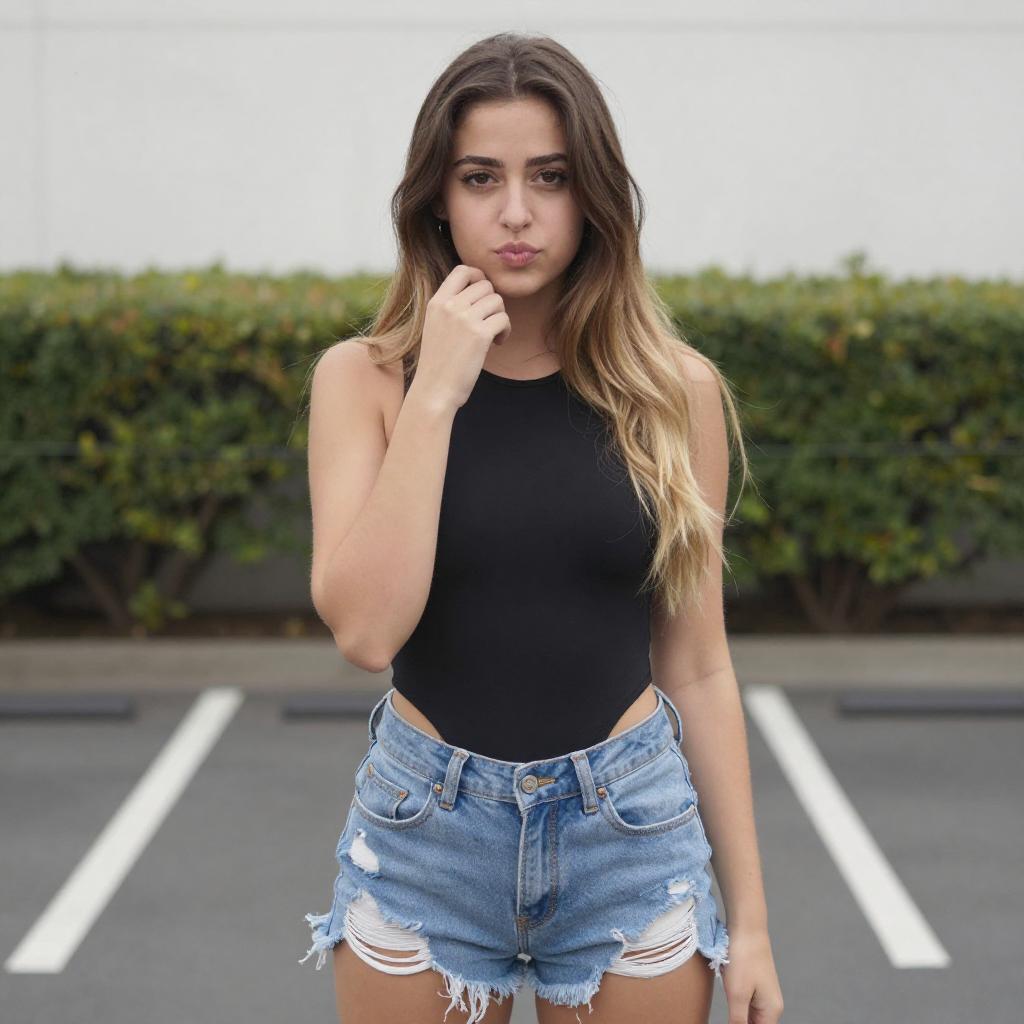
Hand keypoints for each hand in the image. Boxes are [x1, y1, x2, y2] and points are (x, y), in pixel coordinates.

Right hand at [414, 264, 511, 409]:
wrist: (434, 390)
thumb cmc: (437, 363)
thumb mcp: (435, 326)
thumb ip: (451, 308)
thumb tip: (481, 291)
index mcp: (437, 302)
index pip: (462, 270)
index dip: (478, 277)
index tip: (483, 295)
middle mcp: (450, 306)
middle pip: (485, 286)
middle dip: (492, 303)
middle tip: (489, 322)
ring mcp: (465, 319)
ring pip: (497, 301)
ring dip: (500, 317)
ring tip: (493, 335)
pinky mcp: (480, 335)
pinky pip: (504, 319)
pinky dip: (505, 331)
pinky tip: (497, 343)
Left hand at [721, 927, 783, 1023]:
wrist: (746, 927)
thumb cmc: (743, 958)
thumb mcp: (737, 995)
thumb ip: (738, 1021)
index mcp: (771, 1011)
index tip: (732, 1018)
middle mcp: (770, 1005)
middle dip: (739, 1022)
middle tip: (730, 1005)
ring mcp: (762, 993)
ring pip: (748, 1015)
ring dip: (736, 1014)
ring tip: (729, 991)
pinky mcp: (753, 983)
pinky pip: (744, 1001)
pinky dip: (734, 1001)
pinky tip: (727, 990)